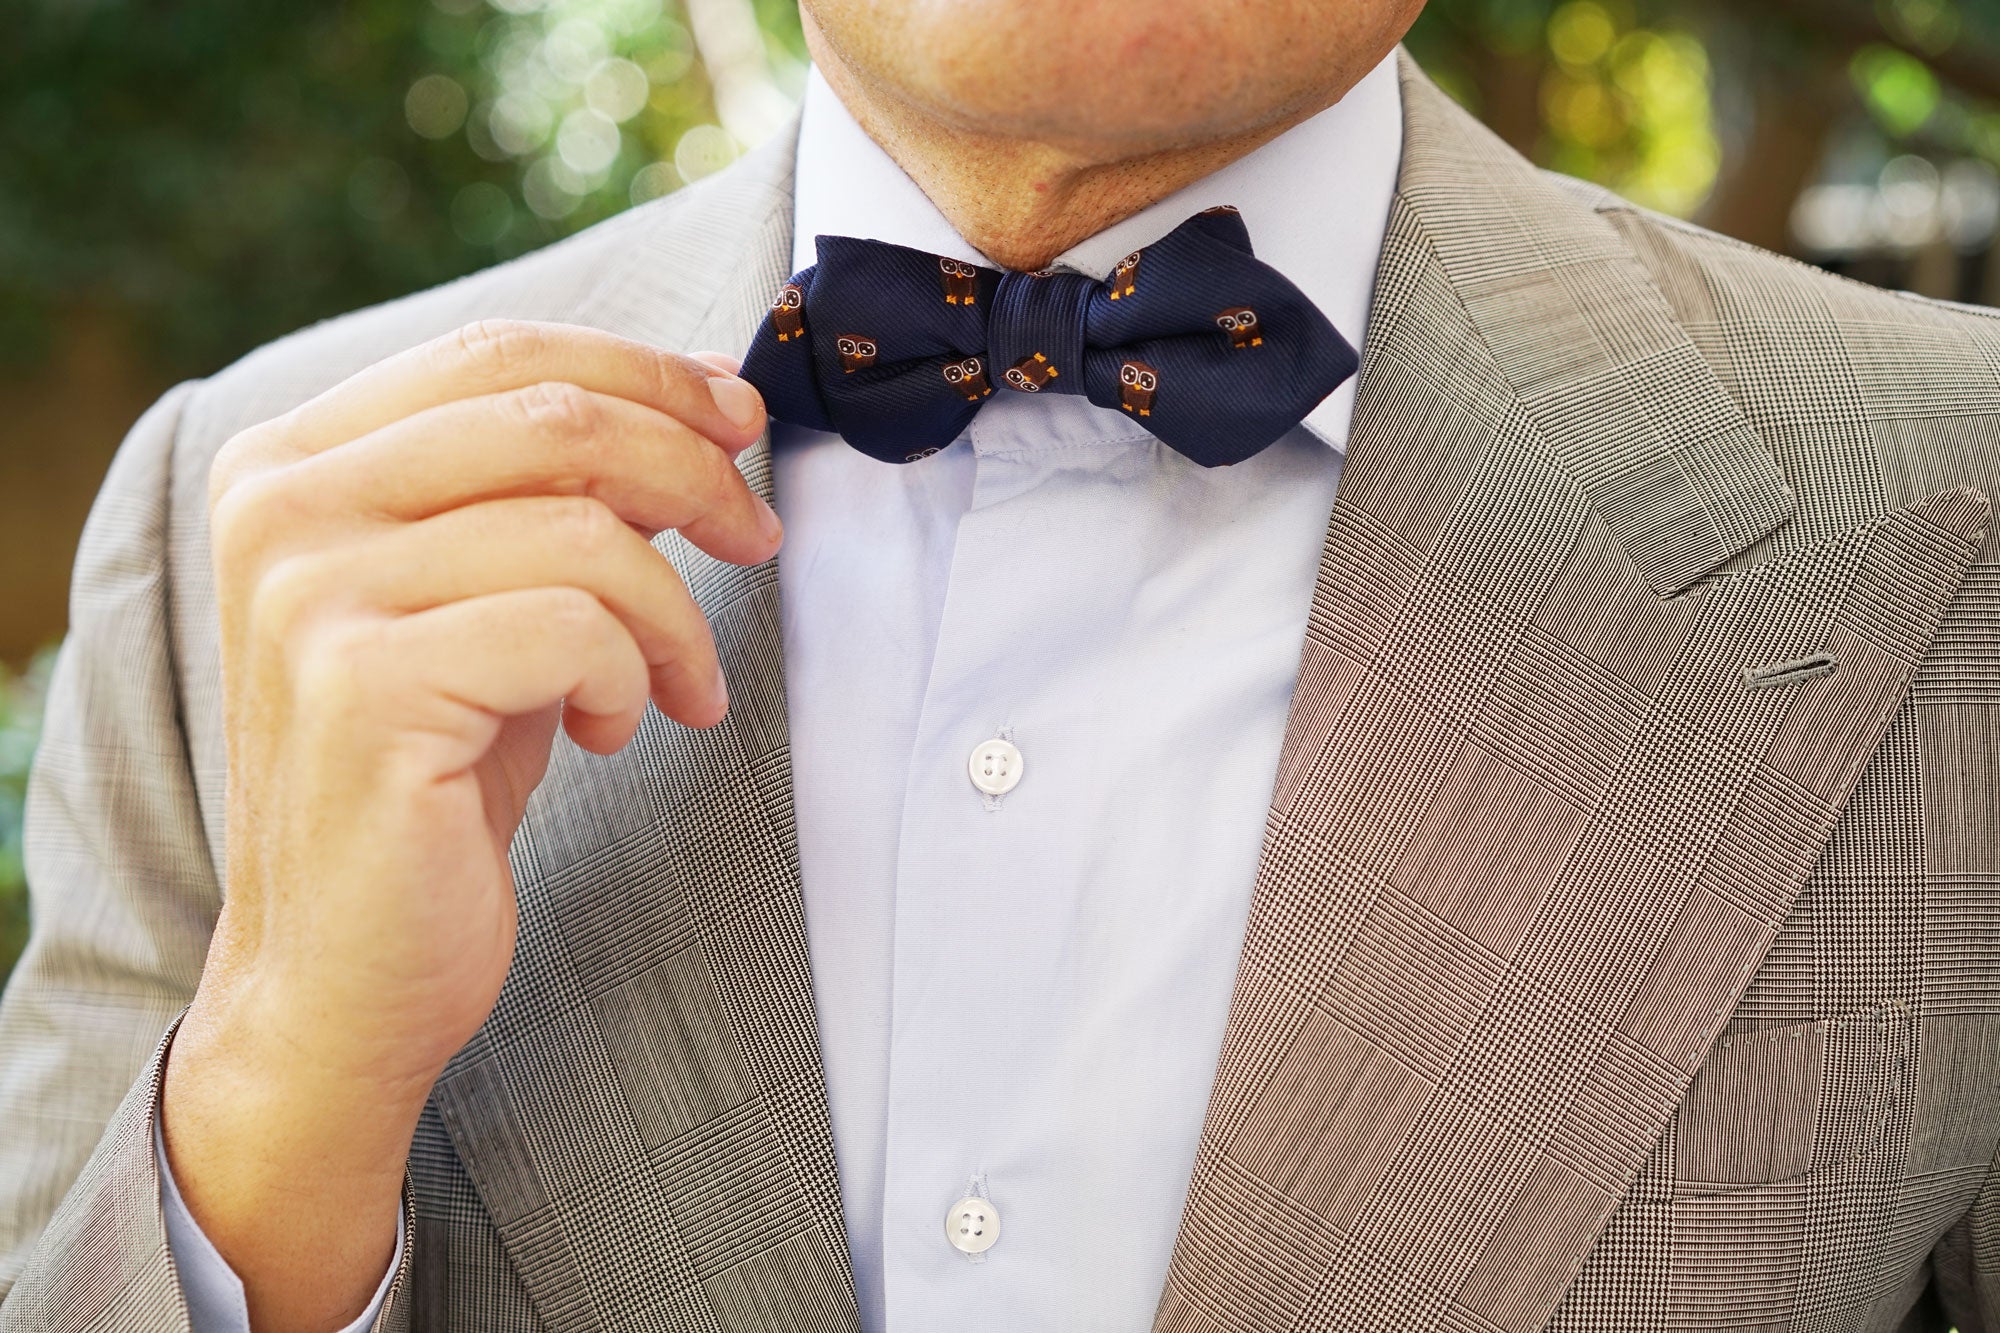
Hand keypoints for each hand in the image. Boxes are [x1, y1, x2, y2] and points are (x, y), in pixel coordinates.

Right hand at [161, 320, 775, 1330]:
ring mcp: (310, 595)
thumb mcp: (485, 606)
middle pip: (552, 417)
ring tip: (678, 685)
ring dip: (674, 612)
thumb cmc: (431, 785)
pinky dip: (632, 677)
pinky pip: (575, 628)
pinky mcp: (364, 688)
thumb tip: (702, 410)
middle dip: (693, 468)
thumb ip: (548, 498)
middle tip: (758, 535)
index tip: (737, 418)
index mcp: (291, 464)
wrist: (341, 975)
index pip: (498, 353)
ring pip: (581, 529)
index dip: (643, 371)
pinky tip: (614, 733)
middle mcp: (280, 509)